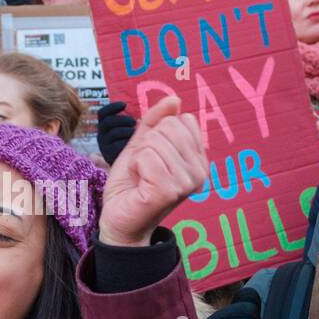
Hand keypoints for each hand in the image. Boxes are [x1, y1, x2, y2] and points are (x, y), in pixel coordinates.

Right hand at [95, 100, 135, 165]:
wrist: (128, 166)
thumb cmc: (132, 143)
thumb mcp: (129, 130)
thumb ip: (132, 121)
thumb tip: (141, 115)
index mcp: (105, 126)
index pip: (102, 113)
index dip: (112, 107)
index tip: (124, 105)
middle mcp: (101, 135)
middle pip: (107, 121)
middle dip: (122, 119)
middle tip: (134, 122)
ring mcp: (103, 145)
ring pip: (113, 133)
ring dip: (126, 130)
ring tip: (136, 133)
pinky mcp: (108, 155)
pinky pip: (116, 145)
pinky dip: (126, 142)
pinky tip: (134, 143)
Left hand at [99, 95, 204, 247]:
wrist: (119, 219)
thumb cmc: (132, 184)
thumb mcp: (142, 146)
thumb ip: (155, 122)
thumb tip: (174, 99)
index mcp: (198, 160)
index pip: (182, 120)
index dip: (157, 134)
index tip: (152, 157)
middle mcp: (199, 172)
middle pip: (169, 128)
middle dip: (146, 144)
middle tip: (143, 169)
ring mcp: (187, 183)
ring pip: (156, 141)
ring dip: (139, 157)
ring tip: (141, 178)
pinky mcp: (169, 191)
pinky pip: (147, 157)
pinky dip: (135, 167)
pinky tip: (138, 184)